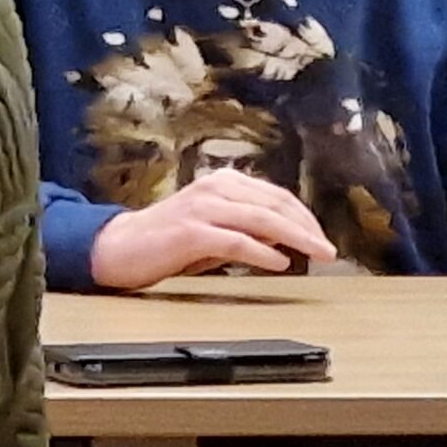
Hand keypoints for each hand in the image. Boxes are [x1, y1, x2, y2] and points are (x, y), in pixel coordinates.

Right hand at [87, 167, 335, 287]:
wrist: (117, 248)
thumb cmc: (169, 241)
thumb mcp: (215, 230)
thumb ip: (248, 228)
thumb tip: (286, 237)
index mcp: (224, 183)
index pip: (277, 196)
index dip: (305, 217)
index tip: (323, 237)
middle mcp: (216, 189)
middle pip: (275, 205)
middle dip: (308, 228)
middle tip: (329, 250)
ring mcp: (203, 209)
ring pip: (262, 220)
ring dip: (296, 238)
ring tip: (317, 254)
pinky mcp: (190, 233)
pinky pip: (235, 241)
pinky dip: (262, 252)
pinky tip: (280, 263)